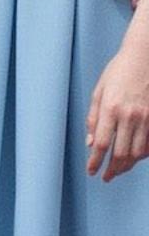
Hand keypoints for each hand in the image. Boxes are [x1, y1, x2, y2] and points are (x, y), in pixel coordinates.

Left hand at [86, 35, 148, 179]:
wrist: (144, 59)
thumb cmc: (119, 72)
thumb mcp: (99, 90)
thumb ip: (94, 117)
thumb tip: (91, 141)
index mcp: (110, 108)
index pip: (102, 143)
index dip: (96, 161)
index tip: (92, 171)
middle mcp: (129, 116)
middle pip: (121, 153)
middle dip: (112, 169)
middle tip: (106, 176)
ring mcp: (146, 119)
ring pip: (137, 154)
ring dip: (127, 166)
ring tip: (118, 169)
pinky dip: (141, 155)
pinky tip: (134, 157)